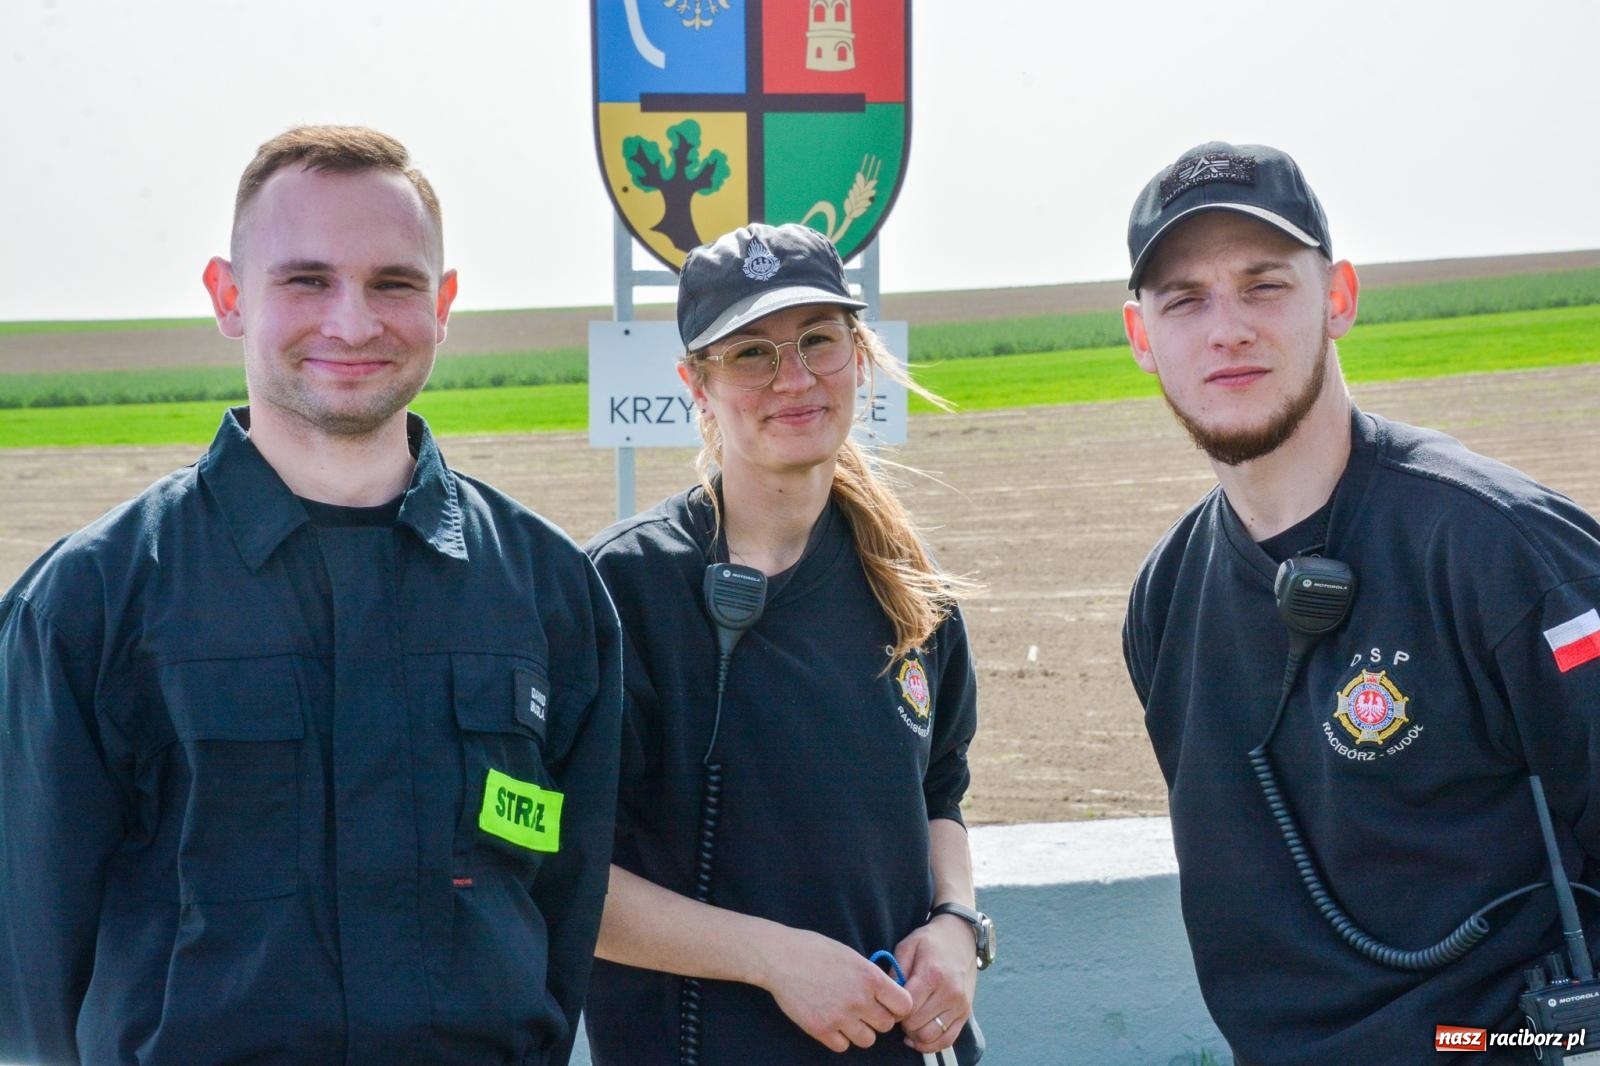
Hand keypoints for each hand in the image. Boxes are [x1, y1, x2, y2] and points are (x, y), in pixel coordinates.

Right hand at [756, 927, 913, 1051]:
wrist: (780, 957)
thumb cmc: (815, 950)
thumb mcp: (851, 955)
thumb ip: (871, 976)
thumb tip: (887, 993)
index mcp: (870, 977)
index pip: (904, 1005)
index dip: (898, 1005)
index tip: (889, 1003)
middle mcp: (859, 999)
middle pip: (886, 1025)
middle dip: (878, 1018)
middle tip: (866, 1009)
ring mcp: (839, 1017)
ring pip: (867, 1040)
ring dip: (861, 1030)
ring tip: (849, 1017)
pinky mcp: (820, 1029)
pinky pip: (842, 1046)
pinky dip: (839, 1037)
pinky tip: (832, 1022)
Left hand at [894, 915, 977, 1054]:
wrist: (962, 936)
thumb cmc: (931, 940)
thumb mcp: (908, 945)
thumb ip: (896, 970)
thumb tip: (886, 995)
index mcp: (932, 974)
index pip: (906, 1008)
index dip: (893, 1010)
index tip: (890, 1004)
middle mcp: (949, 992)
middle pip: (916, 1024)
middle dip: (902, 1023)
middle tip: (898, 1012)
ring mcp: (959, 1005)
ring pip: (930, 1036)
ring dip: (914, 1035)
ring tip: (909, 1022)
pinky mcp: (966, 1013)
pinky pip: (947, 1040)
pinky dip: (931, 1044)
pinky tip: (919, 1037)